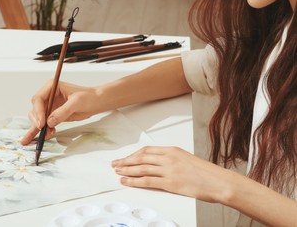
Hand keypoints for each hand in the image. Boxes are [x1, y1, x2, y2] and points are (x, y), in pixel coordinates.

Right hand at [20, 80, 98, 144]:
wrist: (96, 103)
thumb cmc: (89, 97)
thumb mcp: (76, 102)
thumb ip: (63, 111)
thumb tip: (49, 122)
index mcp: (52, 87)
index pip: (38, 99)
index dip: (38, 111)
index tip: (41, 122)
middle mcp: (48, 96)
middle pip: (35, 108)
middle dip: (36, 120)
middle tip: (41, 129)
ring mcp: (51, 105)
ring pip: (38, 117)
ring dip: (38, 127)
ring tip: (42, 136)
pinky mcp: (54, 114)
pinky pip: (45, 123)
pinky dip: (44, 130)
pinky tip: (47, 135)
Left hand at [111, 146, 231, 202]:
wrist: (218, 182)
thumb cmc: (206, 172)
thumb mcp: (187, 159)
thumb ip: (171, 159)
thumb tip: (158, 164)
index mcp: (172, 150)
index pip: (147, 150)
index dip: (133, 154)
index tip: (126, 158)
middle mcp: (168, 158)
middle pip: (141, 158)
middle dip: (126, 161)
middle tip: (116, 163)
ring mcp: (168, 170)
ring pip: (141, 168)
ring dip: (126, 170)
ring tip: (117, 171)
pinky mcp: (170, 183)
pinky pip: (146, 181)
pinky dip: (133, 181)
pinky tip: (126, 181)